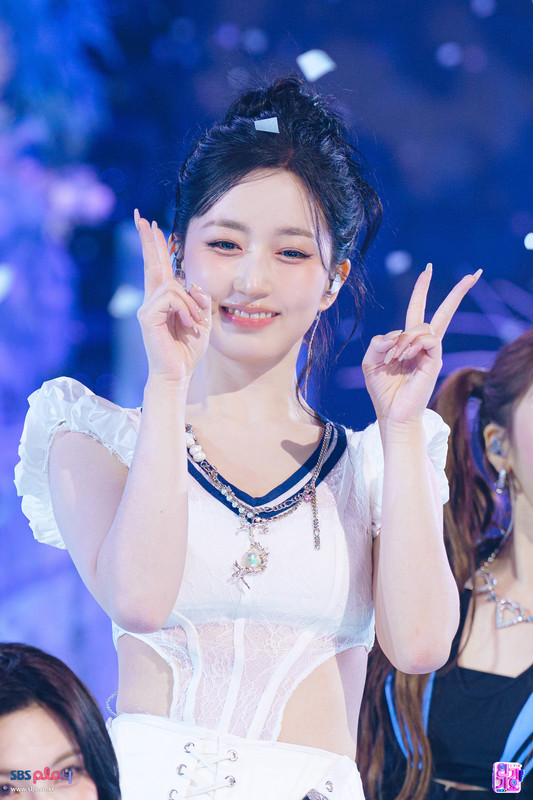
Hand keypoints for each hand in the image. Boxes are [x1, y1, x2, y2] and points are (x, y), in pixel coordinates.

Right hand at [135, 210, 210, 382]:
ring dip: (191, 304)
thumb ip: (199, 300)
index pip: (159, 267)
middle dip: (149, 240)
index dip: (156, 246)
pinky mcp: (146, 316)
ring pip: (173, 286)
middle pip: (152, 264)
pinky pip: (171, 298)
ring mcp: (147, 308)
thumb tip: (193, 284)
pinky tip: (188, 325)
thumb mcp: (202, 320)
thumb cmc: (187, 350)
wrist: (177, 374)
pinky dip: (185, 310)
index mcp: (164, 300)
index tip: (151, 225)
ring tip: (194, 323)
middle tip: (142, 217)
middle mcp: (152, 300)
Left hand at [362, 263, 481, 426]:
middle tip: (473, 274)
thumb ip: (378, 342)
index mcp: (409, 343)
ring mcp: (432, 353)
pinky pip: (428, 339)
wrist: (392, 414)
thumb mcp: (371, 361)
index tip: (426, 270)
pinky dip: (411, 344)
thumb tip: (395, 335)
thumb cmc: (383, 390)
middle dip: (458, 293)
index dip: (421, 290)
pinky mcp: (435, 361)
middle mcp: (425, 346)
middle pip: (443, 313)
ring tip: (393, 358)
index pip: (418, 311)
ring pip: (422, 327)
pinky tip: (402, 357)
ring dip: (402, 340)